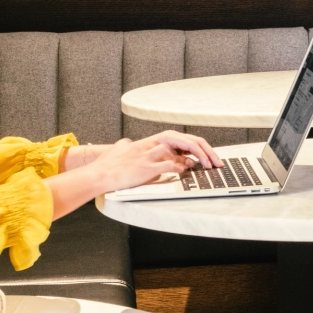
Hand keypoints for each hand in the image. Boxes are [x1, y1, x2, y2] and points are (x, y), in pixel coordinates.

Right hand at [79, 132, 219, 190]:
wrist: (97, 175)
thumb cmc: (107, 165)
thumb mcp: (118, 149)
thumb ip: (125, 145)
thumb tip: (126, 142)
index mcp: (148, 142)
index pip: (178, 137)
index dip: (195, 145)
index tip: (207, 155)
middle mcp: (150, 145)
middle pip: (183, 139)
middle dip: (203, 149)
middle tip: (215, 161)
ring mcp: (148, 156)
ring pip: (176, 146)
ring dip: (195, 155)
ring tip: (207, 165)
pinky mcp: (145, 168)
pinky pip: (166, 164)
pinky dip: (178, 166)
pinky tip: (186, 170)